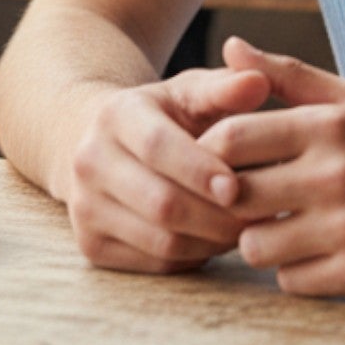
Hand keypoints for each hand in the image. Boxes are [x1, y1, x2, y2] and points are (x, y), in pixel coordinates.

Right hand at [64, 64, 271, 273]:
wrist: (102, 144)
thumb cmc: (163, 115)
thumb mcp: (190, 91)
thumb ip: (225, 87)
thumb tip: (259, 81)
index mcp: (116, 115)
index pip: (157, 147)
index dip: (198, 169)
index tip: (236, 186)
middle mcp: (89, 162)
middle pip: (160, 203)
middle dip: (216, 214)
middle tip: (257, 214)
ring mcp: (85, 209)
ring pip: (160, 240)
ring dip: (211, 240)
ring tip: (246, 227)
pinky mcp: (92, 246)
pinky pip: (155, 263)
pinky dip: (194, 256)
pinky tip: (217, 238)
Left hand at [199, 39, 344, 296]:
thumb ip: (288, 76)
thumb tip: (229, 46)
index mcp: (332, 127)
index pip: (230, 139)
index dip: (217, 155)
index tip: (234, 163)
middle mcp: (337, 175)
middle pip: (233, 197)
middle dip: (238, 202)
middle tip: (258, 200)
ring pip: (255, 246)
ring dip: (266, 241)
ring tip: (292, 228)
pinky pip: (291, 281)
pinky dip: (299, 271)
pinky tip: (323, 252)